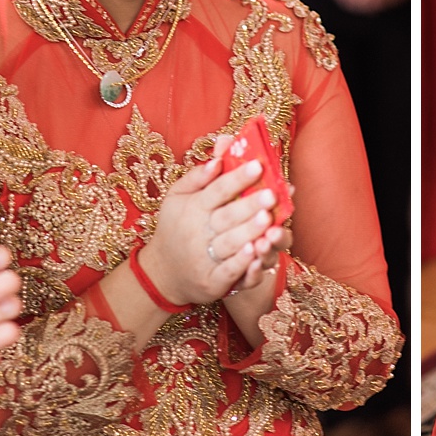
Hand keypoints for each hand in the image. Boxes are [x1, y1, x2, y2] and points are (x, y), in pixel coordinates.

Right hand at [139, 147, 289, 306]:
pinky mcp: (211, 282)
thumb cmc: (176, 226)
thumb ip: (198, 175)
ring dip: (250, 232)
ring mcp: (204, 259)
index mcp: (192, 208)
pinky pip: (228, 272)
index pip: (217, 190)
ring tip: (269, 219)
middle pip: (227, 216)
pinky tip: (257, 253)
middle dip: (249, 205)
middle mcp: (197, 233)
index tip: (258, 165)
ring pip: (230, 244)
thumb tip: (220, 154)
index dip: (237, 178)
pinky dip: (242, 264)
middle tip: (271, 193)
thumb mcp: (178, 197)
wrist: (163, 272)